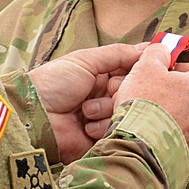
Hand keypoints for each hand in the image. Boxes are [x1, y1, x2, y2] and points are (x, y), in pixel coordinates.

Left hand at [28, 43, 148, 162]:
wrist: (34, 116)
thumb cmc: (53, 83)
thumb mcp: (84, 60)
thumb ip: (116, 54)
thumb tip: (146, 49)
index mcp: (102, 75)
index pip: (132, 69)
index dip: (141, 68)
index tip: (154, 65)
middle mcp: (106, 96)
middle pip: (134, 91)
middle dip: (120, 89)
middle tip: (107, 89)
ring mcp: (105, 118)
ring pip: (127, 111)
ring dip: (107, 109)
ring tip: (86, 110)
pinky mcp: (102, 139)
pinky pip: (118, 131)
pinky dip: (103, 127)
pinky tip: (86, 126)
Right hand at [111, 46, 188, 159]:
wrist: (140, 149)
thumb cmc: (145, 105)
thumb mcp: (145, 67)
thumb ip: (157, 53)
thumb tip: (162, 51)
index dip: (179, 68)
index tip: (162, 72)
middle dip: (176, 92)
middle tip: (153, 93)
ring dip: (174, 114)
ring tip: (150, 116)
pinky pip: (183, 138)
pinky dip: (171, 134)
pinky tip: (152, 133)